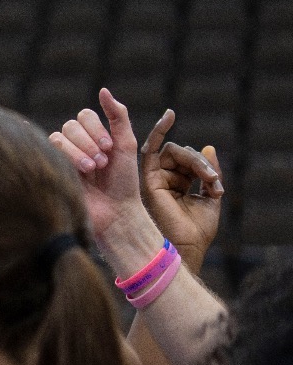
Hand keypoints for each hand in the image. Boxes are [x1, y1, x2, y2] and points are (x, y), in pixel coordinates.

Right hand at [49, 88, 164, 268]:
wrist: (115, 212)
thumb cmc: (123, 182)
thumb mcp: (126, 145)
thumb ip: (118, 116)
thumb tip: (103, 90)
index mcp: (93, 137)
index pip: (84, 116)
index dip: (96, 129)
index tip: (110, 149)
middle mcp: (76, 145)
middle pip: (71, 126)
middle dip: (88, 142)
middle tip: (101, 164)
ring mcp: (62, 158)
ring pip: (58, 137)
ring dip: (78, 152)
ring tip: (91, 171)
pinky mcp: (52, 171)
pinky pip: (48, 151)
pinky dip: (63, 155)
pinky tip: (75, 168)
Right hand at [142, 131, 222, 272]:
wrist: (185, 247)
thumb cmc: (196, 230)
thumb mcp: (211, 197)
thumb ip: (209, 173)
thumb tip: (208, 146)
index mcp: (176, 185)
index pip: (189, 161)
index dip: (205, 168)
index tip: (217, 186)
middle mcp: (162, 180)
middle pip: (182, 154)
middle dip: (201, 164)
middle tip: (213, 182)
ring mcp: (153, 179)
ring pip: (174, 152)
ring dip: (195, 161)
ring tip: (209, 181)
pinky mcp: (147, 179)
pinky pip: (151, 149)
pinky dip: (159, 130)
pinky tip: (169, 116)